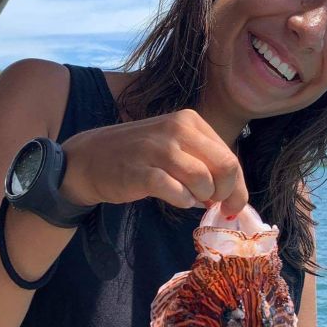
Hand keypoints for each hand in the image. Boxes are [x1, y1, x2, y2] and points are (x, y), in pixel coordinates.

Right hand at [60, 109, 248, 216]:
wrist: (89, 159)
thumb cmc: (138, 156)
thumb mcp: (174, 146)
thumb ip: (203, 162)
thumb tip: (232, 193)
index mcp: (190, 121)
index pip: (230, 156)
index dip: (237, 186)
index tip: (232, 204)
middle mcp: (177, 129)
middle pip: (225, 167)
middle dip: (226, 194)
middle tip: (215, 205)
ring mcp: (158, 149)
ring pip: (204, 181)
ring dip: (201, 198)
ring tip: (188, 197)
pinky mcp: (142, 172)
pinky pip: (177, 192)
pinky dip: (182, 200)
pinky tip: (175, 198)